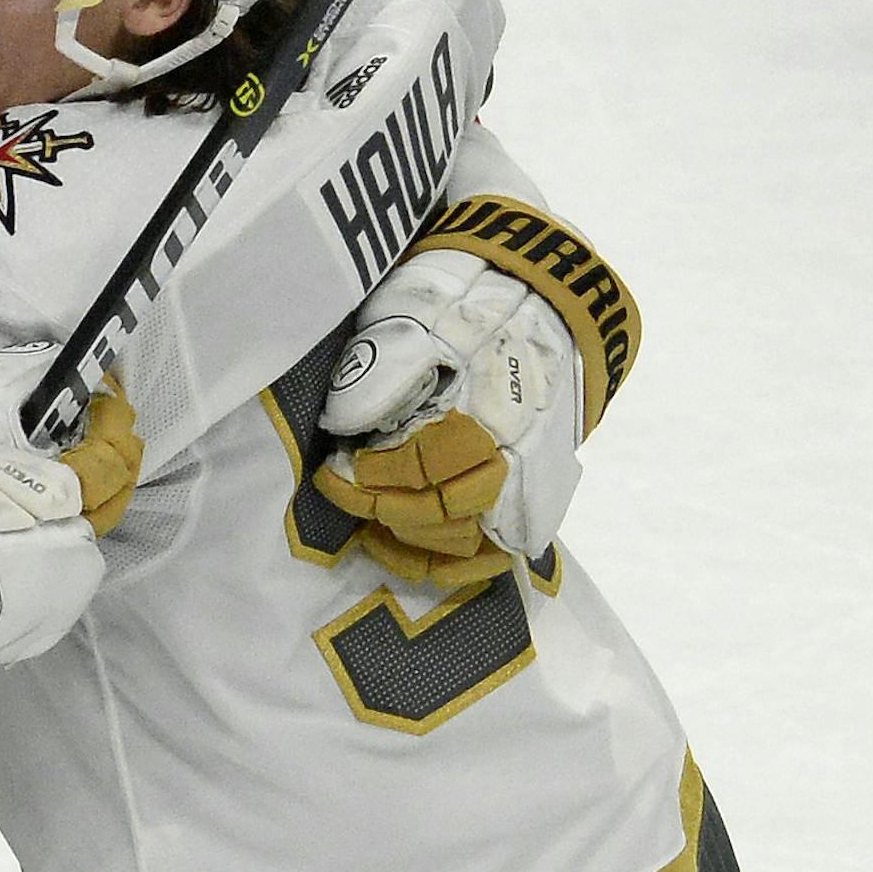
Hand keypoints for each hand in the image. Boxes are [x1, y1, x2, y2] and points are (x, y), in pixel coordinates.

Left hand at [313, 248, 582, 585]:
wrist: (538, 304)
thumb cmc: (464, 309)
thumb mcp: (419, 321)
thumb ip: (386, 372)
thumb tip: (347, 428)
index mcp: (489, 408)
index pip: (421, 463)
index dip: (369, 473)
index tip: (334, 467)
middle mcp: (516, 457)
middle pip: (439, 510)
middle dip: (378, 505)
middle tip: (341, 488)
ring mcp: (528, 484)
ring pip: (462, 540)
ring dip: (406, 538)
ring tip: (365, 519)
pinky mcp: (529, 500)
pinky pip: (489, 558)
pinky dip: (444, 567)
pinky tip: (399, 551)